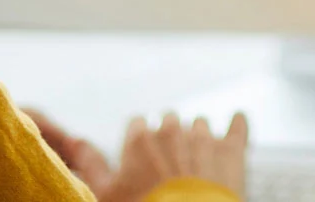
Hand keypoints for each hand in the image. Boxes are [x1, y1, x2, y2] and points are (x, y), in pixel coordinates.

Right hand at [25, 108, 247, 201]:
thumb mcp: (106, 194)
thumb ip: (90, 164)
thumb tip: (75, 141)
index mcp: (140, 139)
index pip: (137, 125)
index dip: (140, 143)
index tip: (142, 159)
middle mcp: (171, 130)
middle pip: (168, 122)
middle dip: (169, 139)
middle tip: (170, 166)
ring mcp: (203, 137)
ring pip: (200, 124)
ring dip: (199, 139)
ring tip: (199, 163)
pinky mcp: (232, 148)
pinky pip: (239, 124)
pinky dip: (238, 124)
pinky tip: (237, 124)